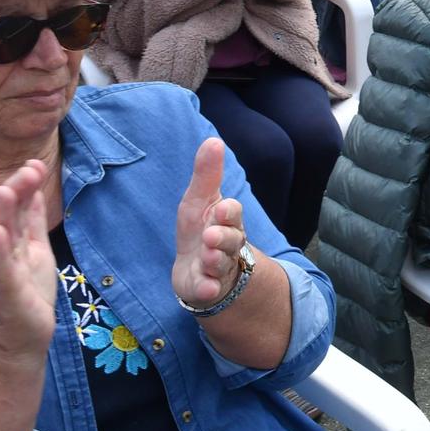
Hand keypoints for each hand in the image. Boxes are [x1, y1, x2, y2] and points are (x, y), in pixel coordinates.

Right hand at [0, 160, 57, 363]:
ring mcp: (2, 272)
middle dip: (17, 191)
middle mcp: (3, 252)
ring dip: (2, 214)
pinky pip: (1, 269)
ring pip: (1, 238)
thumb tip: (35, 189)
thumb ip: (33, 221)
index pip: (19, 207)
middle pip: (8, 216)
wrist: (19, 340)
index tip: (37, 161)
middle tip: (29, 168)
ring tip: (4, 190)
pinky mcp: (6, 293)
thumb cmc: (28, 293)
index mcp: (13, 242)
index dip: (26, 185)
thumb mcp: (35, 250)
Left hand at [172, 139, 249, 308]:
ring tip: (206, 256)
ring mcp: (217, 268)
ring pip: (221, 264)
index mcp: (226, 220)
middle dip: (222, 238)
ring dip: (215, 260)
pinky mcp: (206, 288)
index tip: (220, 209)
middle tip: (210, 235)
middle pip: (231, 240)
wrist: (196, 268)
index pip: (233, 213)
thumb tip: (213, 140)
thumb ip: (206, 175)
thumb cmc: (200, 228)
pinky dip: (208, 289)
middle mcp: (227, 244)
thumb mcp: (199, 200)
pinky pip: (210, 290)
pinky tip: (205, 288)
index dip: (228, 212)